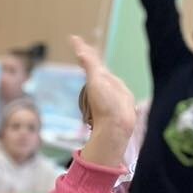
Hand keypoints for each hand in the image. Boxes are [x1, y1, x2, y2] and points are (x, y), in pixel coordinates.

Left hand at [71, 36, 135, 170]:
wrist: (118, 126)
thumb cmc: (114, 131)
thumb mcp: (104, 130)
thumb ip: (102, 135)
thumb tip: (101, 150)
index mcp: (113, 93)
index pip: (104, 80)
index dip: (97, 74)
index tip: (91, 68)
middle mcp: (110, 84)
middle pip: (99, 67)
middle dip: (91, 57)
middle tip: (82, 48)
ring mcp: (105, 80)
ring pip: (93, 62)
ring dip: (85, 51)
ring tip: (76, 42)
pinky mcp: (98, 78)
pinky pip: (89, 61)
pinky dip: (82, 51)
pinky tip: (75, 42)